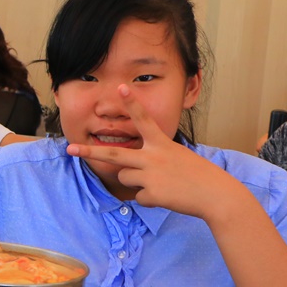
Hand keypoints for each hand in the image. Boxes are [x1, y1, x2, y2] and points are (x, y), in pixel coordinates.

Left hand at [65, 84, 238, 217]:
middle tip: (70, 149)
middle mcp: (152, 156)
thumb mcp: (176, 156)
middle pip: (113, 153)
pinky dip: (150, 198)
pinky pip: (138, 197)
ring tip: (161, 183)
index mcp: (161, 143)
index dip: (132, 103)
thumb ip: (152, 157)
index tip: (120, 88)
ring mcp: (150, 175)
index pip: (144, 120)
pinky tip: (167, 196)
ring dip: (137, 181)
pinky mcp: (151, 193)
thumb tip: (127, 170)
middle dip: (89, 151)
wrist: (216, 195)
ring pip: (124, 177)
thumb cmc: (198, 174)